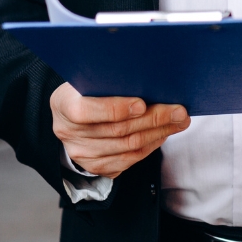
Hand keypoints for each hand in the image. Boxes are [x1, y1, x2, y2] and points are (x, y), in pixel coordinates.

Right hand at [51, 83, 190, 177]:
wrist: (73, 110)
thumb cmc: (89, 86)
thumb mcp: (91, 75)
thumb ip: (111, 77)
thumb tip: (149, 76)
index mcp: (63, 104)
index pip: (86, 111)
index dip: (115, 108)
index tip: (142, 103)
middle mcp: (67, 132)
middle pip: (117, 130)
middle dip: (153, 119)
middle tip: (178, 110)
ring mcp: (81, 153)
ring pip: (127, 148)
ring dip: (158, 133)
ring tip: (179, 121)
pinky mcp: (95, 167)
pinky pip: (129, 160)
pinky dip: (151, 146)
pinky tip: (164, 133)